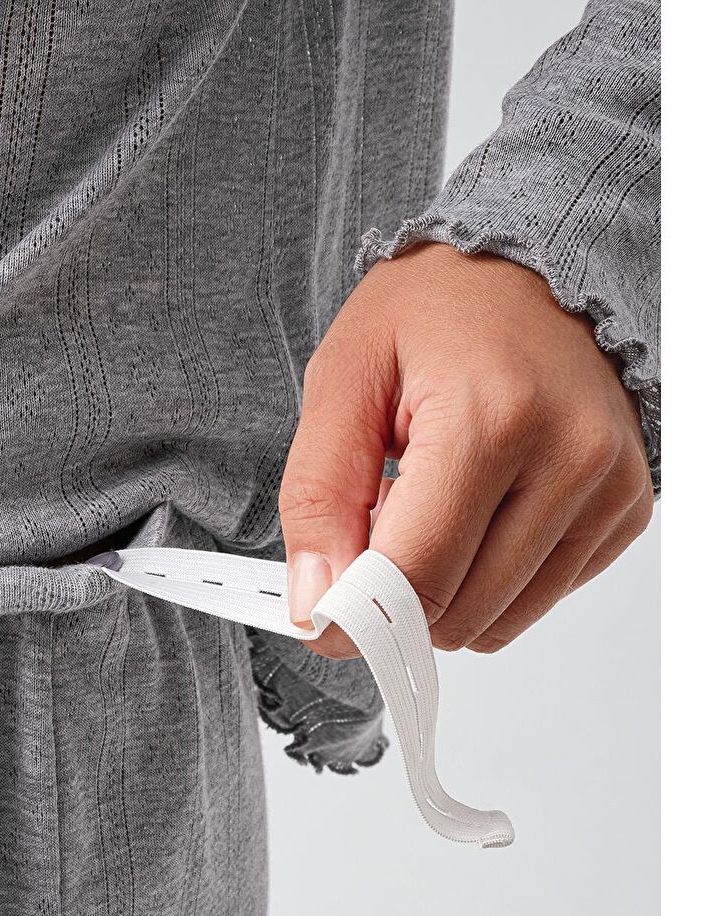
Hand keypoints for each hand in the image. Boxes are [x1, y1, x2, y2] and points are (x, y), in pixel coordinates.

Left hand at [279, 243, 653, 658]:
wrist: (532, 264)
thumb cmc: (437, 308)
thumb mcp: (344, 377)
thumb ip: (317, 498)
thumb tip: (317, 605)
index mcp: (491, 418)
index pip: (417, 578)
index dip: (356, 614)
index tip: (326, 614)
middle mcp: (568, 458)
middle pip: (457, 613)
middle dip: (398, 593)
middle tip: (382, 523)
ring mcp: (607, 488)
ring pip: (497, 624)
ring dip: (446, 590)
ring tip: (436, 507)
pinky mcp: (624, 510)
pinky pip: (536, 600)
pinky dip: (492, 578)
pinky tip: (483, 509)